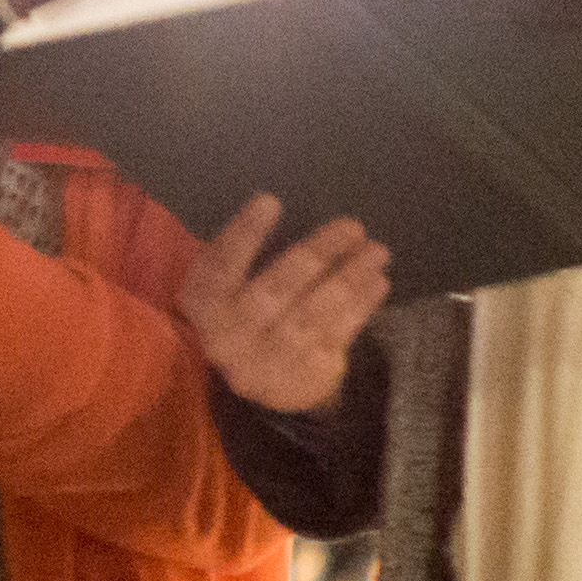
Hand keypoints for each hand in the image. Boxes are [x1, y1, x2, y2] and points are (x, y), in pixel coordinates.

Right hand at [178, 198, 396, 414]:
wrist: (260, 379)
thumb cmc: (245, 312)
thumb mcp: (230, 285)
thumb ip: (246, 255)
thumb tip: (287, 210)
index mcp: (204, 308)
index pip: (220, 268)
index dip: (243, 235)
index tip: (270, 201)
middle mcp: (229, 339)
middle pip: (274, 292)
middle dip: (316, 256)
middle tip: (352, 226)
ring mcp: (267, 362)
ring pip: (311, 315)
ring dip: (348, 279)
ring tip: (377, 252)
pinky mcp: (302, 378)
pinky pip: (335, 336)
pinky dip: (360, 307)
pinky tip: (377, 282)